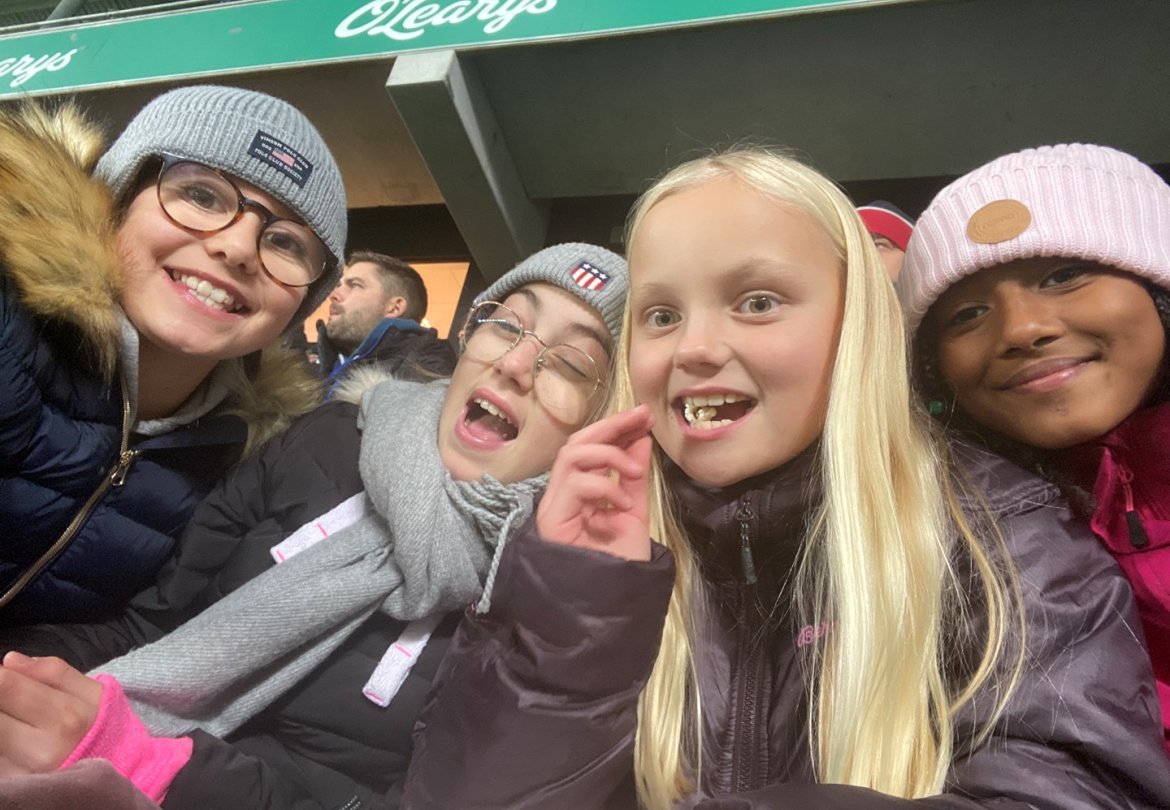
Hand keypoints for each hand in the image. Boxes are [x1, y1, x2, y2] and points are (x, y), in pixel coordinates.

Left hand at [0, 651, 102, 775]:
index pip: (6, 685)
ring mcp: (23, 771)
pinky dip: (1, 740)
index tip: (1, 672)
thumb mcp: (90, 691)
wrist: (118, 767)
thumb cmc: (100, 724)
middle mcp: (40, 747)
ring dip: (1, 718)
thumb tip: (10, 660)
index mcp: (64, 716)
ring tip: (15, 713)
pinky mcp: (14, 782)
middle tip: (10, 697)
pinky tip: (15, 734)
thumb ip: (52, 671)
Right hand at [537, 405, 654, 560]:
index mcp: (578, 493)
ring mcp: (554, 508)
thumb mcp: (634, 512)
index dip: (614, 427)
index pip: (588, 447)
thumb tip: (640, 439)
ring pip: (570, 456)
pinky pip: (574, 484)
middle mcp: (561, 496)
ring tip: (635, 473)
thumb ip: (632, 477)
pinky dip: (603, 486)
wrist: (614, 605)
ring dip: (607, 455)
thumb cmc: (621, 564)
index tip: (642, 415)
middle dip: (609, 427)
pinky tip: (623, 504)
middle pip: (574, 444)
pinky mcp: (552, 521)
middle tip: (640, 419)